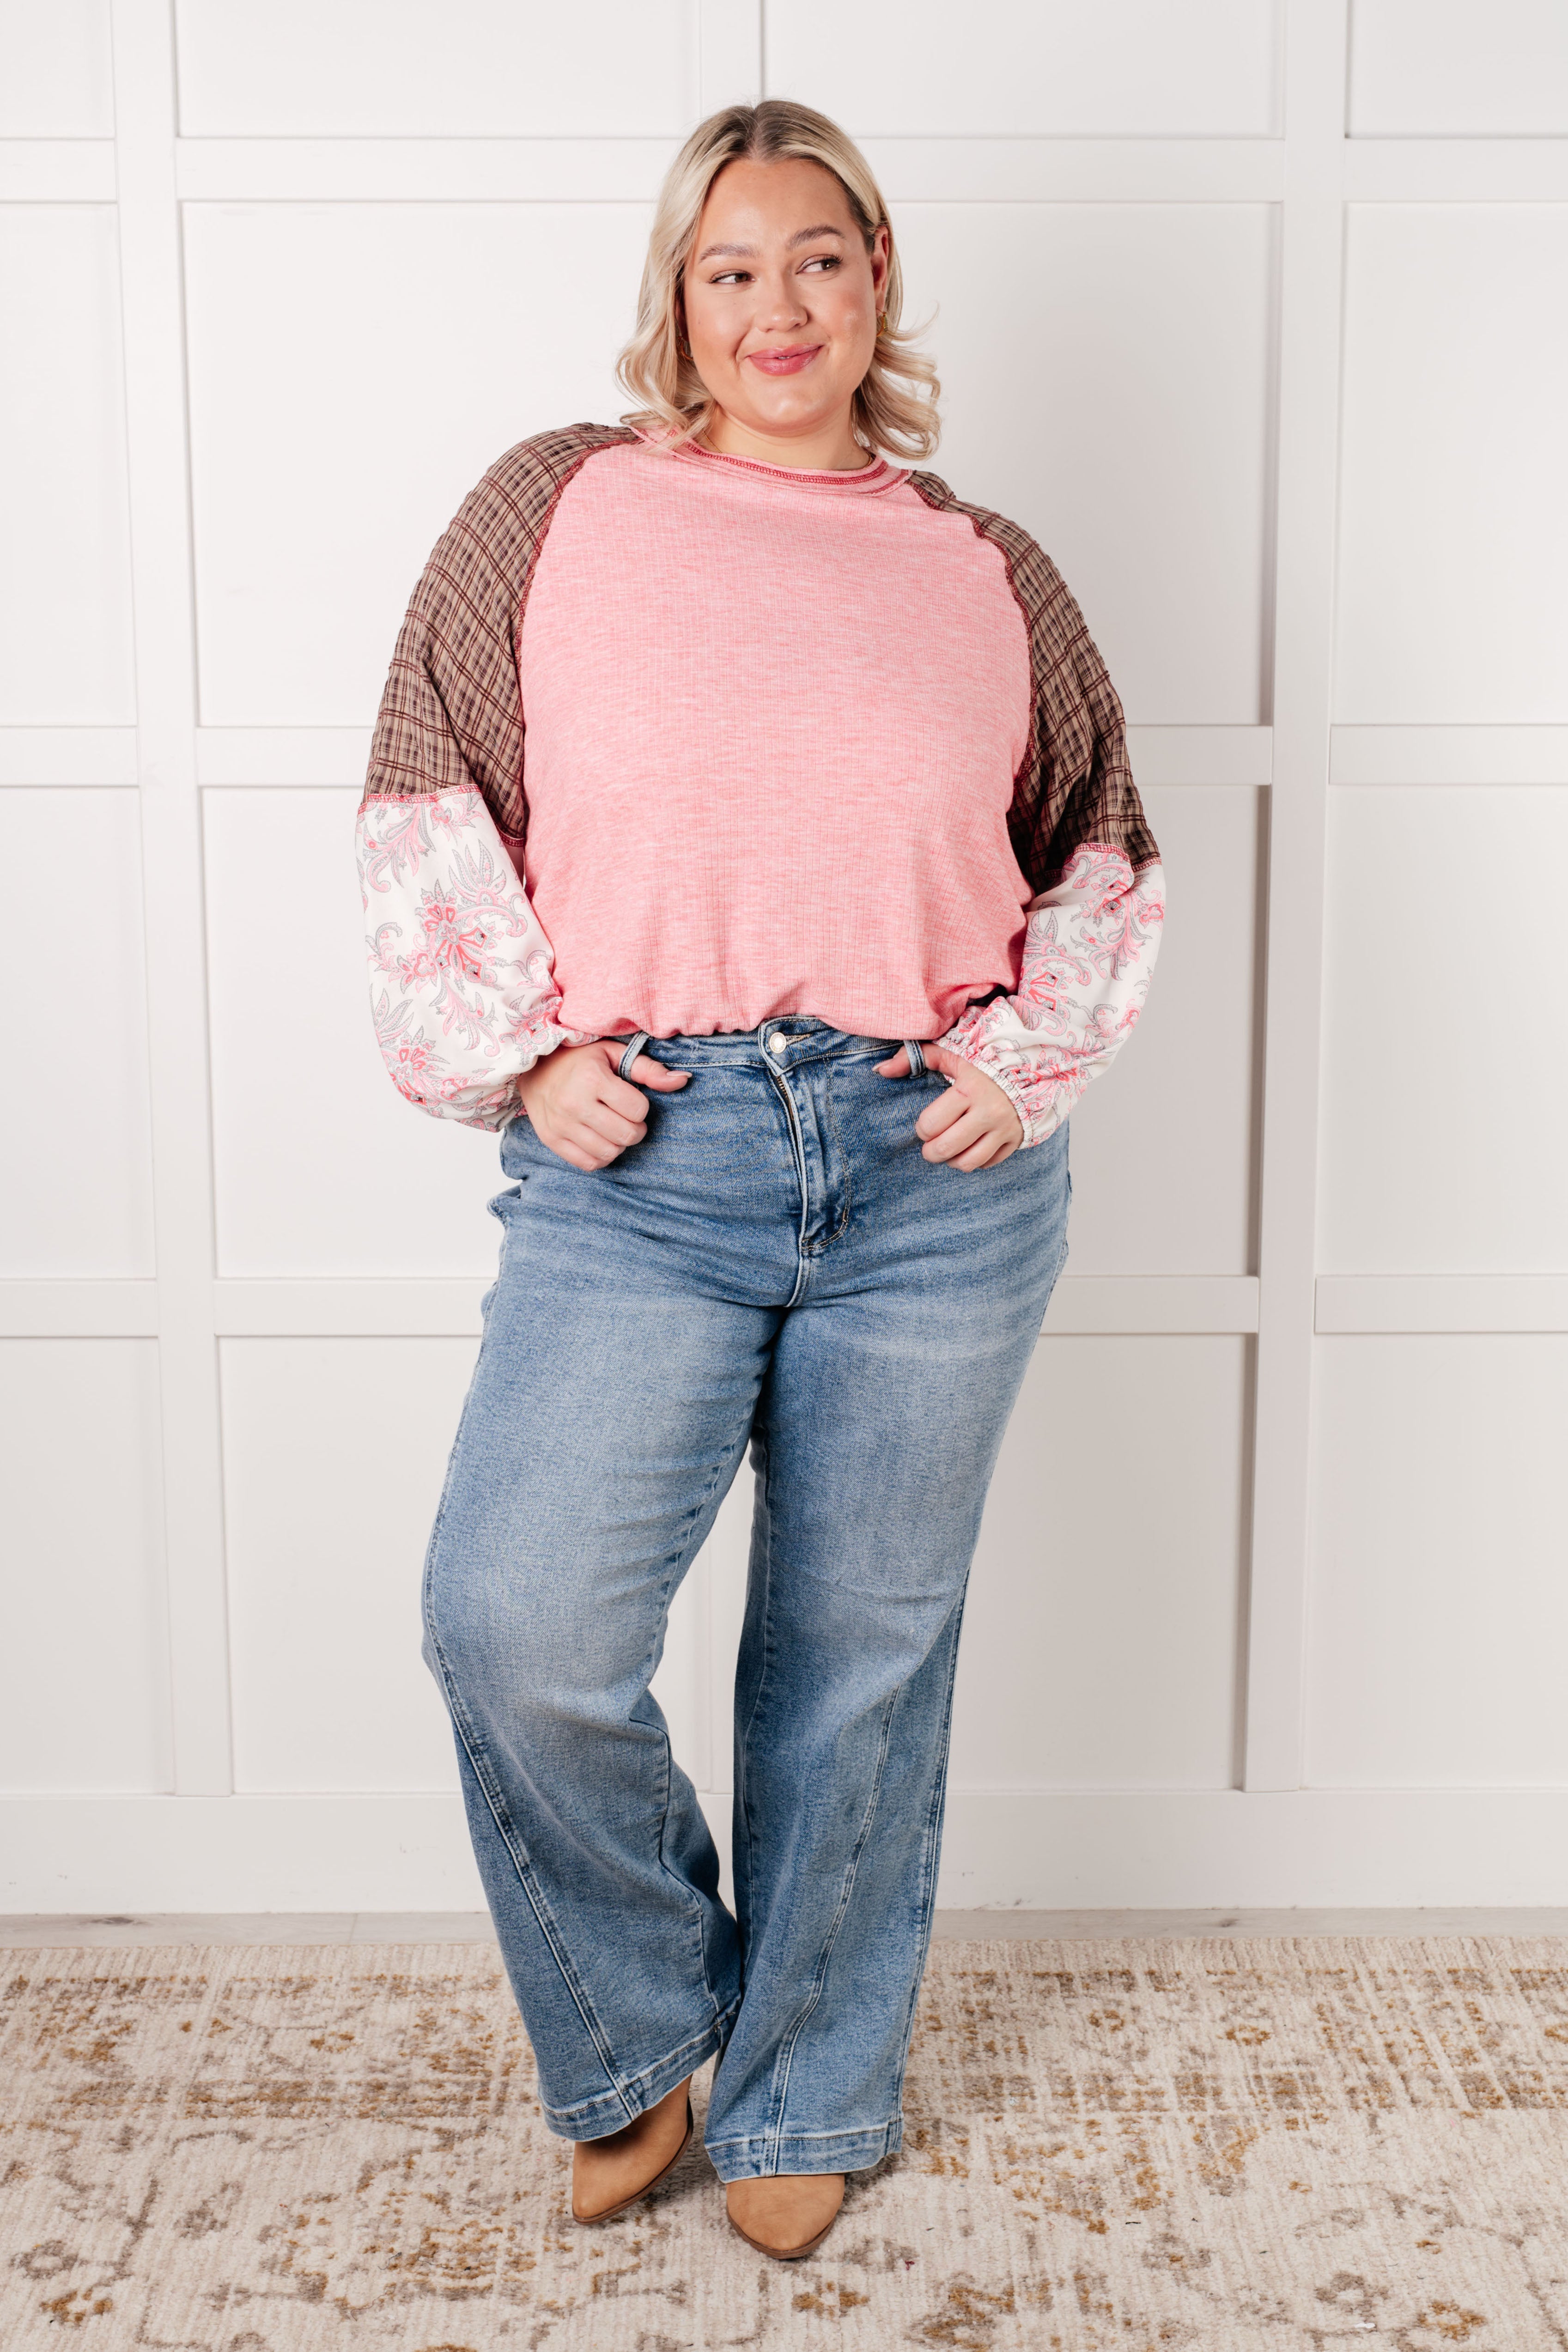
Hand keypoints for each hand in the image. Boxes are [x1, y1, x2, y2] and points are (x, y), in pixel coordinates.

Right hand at [516, 1039, 689, 1170]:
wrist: (534, 1068)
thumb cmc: (580, 1059)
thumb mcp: (614, 1054)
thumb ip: (648, 1069)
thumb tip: (682, 1081)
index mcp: (592, 1078)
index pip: (637, 1109)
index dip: (641, 1107)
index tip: (630, 1099)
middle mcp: (574, 1103)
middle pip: (626, 1135)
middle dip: (635, 1129)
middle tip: (628, 1119)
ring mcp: (561, 1124)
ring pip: (608, 1153)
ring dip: (619, 1144)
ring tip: (613, 1128)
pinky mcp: (551, 1140)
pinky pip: (588, 1164)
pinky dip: (600, 1157)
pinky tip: (599, 1140)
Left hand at [874, 1042, 1023, 1170]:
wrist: (1030, 1067)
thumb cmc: (981, 1060)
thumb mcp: (949, 1053)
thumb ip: (912, 1058)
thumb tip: (880, 1070)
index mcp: (969, 1088)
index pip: (931, 1123)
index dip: (922, 1128)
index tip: (926, 1123)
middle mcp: (989, 1111)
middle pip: (946, 1148)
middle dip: (931, 1151)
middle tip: (930, 1144)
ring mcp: (1004, 1128)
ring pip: (968, 1162)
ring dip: (951, 1161)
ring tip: (948, 1149)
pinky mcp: (1015, 1140)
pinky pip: (987, 1164)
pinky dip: (974, 1161)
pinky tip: (969, 1147)